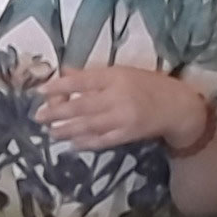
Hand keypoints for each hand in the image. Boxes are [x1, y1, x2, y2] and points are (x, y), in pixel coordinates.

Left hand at [37, 65, 204, 151]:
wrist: (178, 107)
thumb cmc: (149, 85)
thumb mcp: (122, 72)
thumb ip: (94, 75)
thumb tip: (66, 73)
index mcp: (115, 77)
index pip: (82, 81)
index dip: (59, 86)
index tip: (40, 91)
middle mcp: (117, 97)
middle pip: (81, 105)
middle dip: (57, 112)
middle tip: (38, 116)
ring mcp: (122, 118)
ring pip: (88, 125)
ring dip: (66, 130)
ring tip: (50, 132)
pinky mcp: (127, 135)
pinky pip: (102, 140)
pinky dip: (85, 143)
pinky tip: (71, 144)